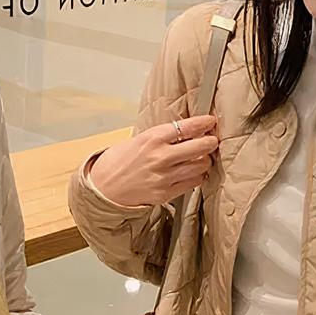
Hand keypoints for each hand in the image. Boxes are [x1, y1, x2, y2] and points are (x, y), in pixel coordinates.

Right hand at [89, 115, 219, 207]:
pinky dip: (197, 176)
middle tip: (211, 141)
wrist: (104, 188)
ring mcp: (165, 176)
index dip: (204, 123)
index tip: (211, 121)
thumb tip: (187, 132)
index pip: (188, 127)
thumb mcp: (139, 140)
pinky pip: (193, 183)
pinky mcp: (166, 193)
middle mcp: (161, 156)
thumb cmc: (119, 162)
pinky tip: (193, 173)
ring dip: (205, 161)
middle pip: (201, 146)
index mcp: (153, 138)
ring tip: (202, 158)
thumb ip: (162, 137)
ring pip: (200, 165)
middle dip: (210, 142)